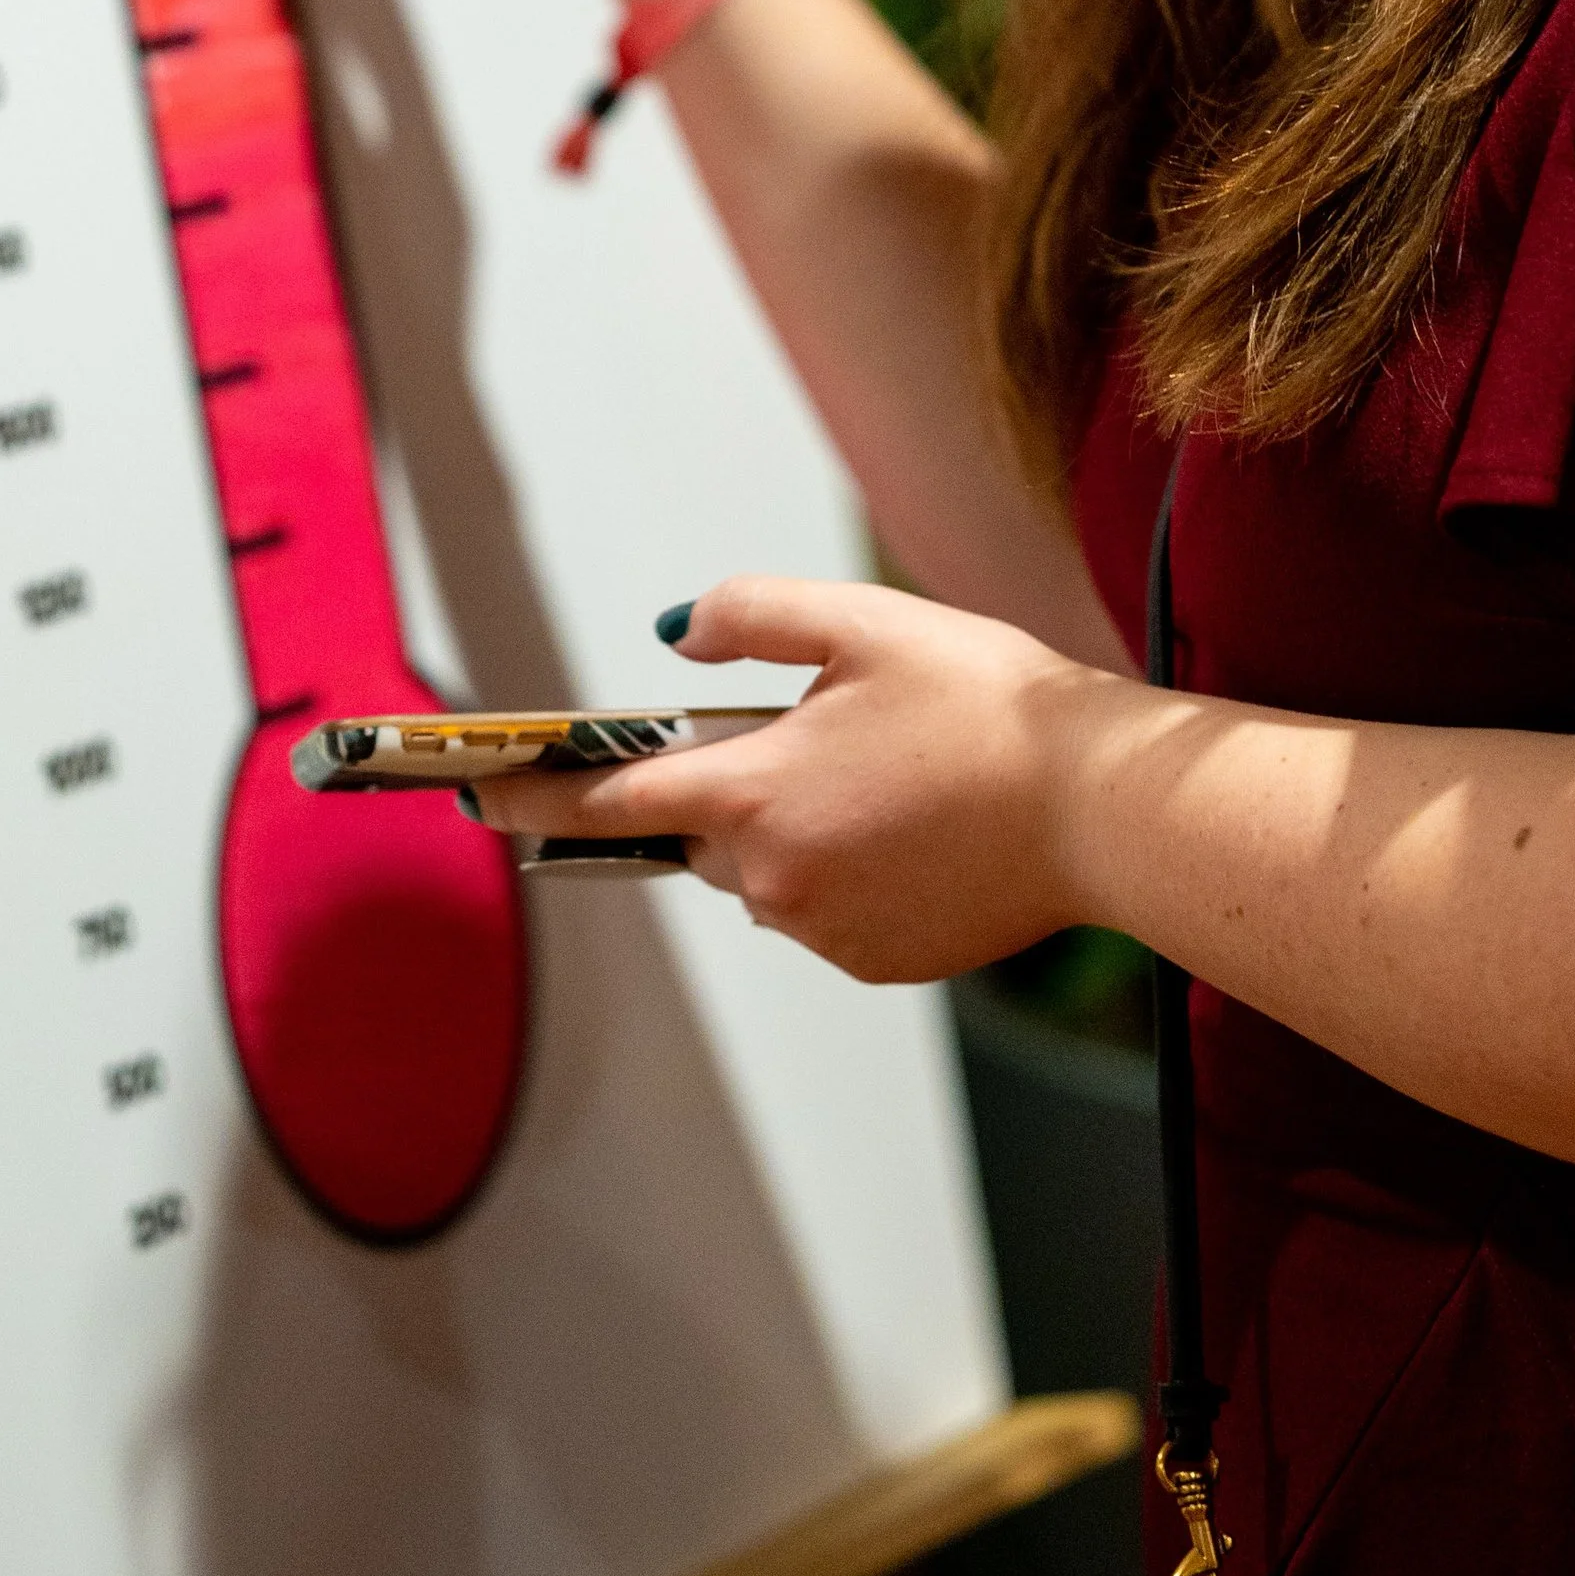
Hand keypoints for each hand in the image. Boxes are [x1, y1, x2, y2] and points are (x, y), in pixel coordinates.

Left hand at [474, 576, 1099, 982]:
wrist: (1099, 808)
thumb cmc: (985, 701)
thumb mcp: (860, 621)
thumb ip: (748, 613)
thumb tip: (673, 636)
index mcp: (755, 793)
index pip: (608, 804)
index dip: (532, 793)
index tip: (474, 790)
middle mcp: (773, 879)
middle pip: (699, 832)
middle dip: (729, 784)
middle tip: (813, 728)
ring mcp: (825, 932)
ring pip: (763, 871)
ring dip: (791, 824)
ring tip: (886, 769)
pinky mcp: (876, 962)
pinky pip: (821, 907)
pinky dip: (844, 865)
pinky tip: (914, 821)